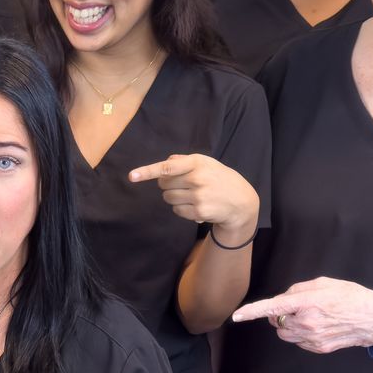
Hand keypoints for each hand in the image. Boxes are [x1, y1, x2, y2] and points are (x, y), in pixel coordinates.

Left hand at [128, 154, 258, 242]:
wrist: (241, 201)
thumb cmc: (219, 178)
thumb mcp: (206, 163)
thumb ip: (184, 160)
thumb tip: (166, 162)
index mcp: (197, 163)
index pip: (167, 167)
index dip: (147, 172)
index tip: (132, 176)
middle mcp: (197, 179)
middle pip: (164, 184)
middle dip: (168, 185)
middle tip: (184, 184)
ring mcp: (198, 196)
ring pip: (168, 198)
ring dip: (175, 197)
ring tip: (192, 195)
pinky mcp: (198, 212)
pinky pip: (176, 210)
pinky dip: (182, 209)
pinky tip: (196, 205)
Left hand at [232, 277, 372, 353]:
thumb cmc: (353, 297)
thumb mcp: (325, 283)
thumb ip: (299, 289)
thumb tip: (285, 298)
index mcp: (307, 302)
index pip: (272, 308)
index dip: (252, 312)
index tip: (236, 316)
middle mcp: (307, 322)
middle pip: (277, 322)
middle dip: (281, 315)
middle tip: (299, 306)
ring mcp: (312, 338)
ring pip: (285, 334)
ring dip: (289, 325)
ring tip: (310, 316)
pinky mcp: (318, 348)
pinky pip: (298, 341)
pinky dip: (301, 334)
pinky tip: (318, 326)